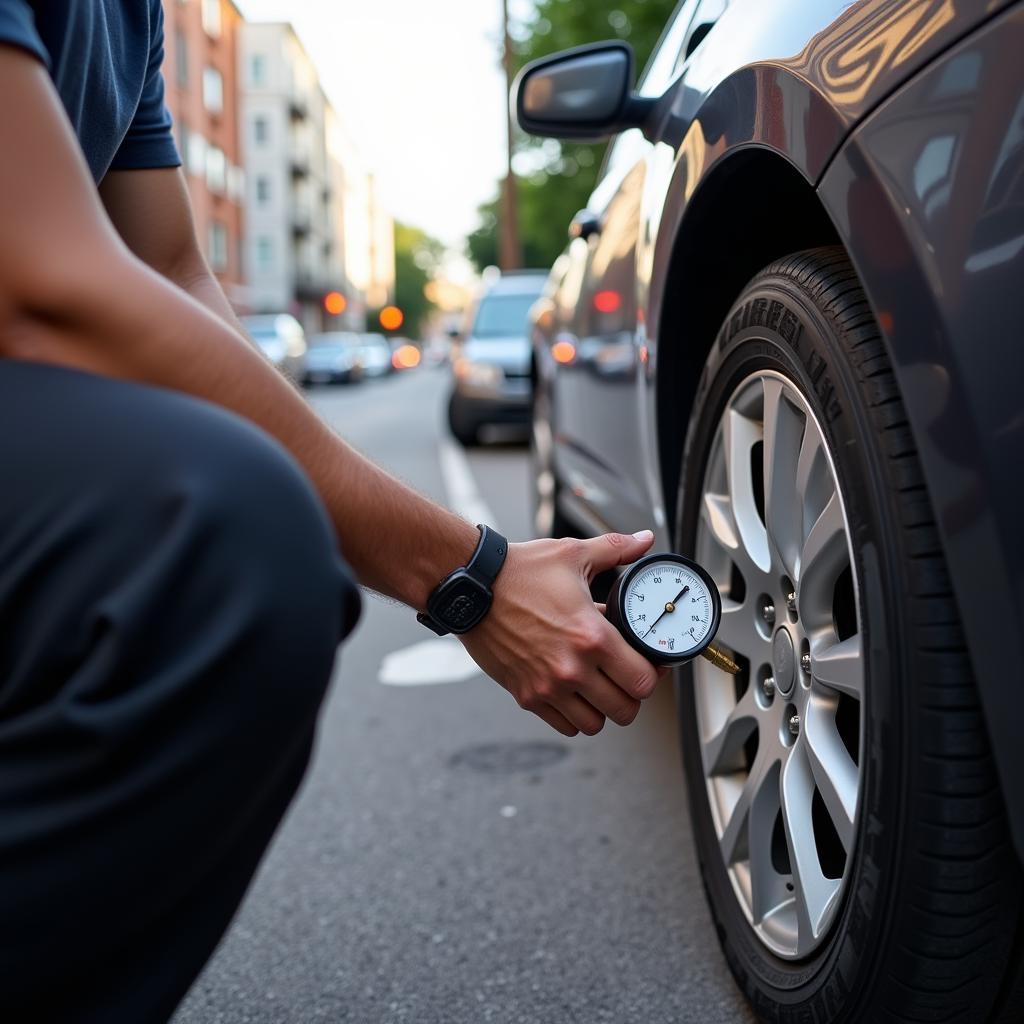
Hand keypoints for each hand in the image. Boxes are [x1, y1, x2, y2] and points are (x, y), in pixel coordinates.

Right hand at [460, 530, 663, 736]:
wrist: (472, 588)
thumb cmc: (519, 572)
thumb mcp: (573, 554)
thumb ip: (616, 549)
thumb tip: (645, 540)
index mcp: (592, 636)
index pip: (642, 681)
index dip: (652, 674)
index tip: (647, 662)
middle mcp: (572, 668)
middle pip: (625, 710)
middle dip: (631, 694)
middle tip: (625, 676)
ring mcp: (547, 687)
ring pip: (595, 724)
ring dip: (602, 708)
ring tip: (599, 686)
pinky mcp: (526, 696)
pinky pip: (564, 726)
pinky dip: (574, 715)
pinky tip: (573, 691)